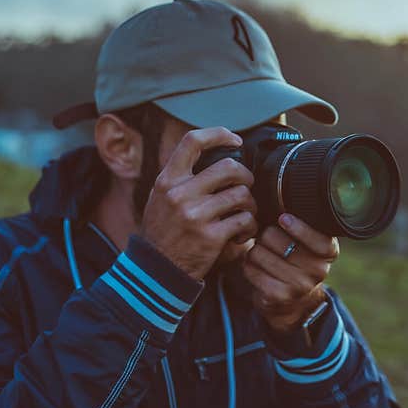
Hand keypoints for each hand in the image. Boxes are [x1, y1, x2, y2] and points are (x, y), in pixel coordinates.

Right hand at [140, 127, 258, 280]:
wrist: (157, 272)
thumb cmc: (164, 233)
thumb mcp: (160, 198)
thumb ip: (181, 178)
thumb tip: (213, 155)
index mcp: (167, 180)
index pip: (192, 141)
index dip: (218, 134)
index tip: (236, 140)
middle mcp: (180, 194)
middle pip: (229, 167)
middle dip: (246, 176)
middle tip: (246, 187)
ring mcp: (195, 215)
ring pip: (241, 195)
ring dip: (250, 205)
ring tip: (245, 214)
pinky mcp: (211, 237)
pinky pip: (245, 220)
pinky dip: (250, 227)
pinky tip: (243, 234)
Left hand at [242, 213, 339, 332]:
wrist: (295, 302)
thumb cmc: (297, 260)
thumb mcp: (308, 243)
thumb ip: (301, 224)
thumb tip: (278, 204)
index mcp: (329, 252)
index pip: (317, 239)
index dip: (298, 227)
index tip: (283, 218)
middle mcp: (318, 270)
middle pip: (277, 239)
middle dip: (266, 235)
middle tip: (268, 240)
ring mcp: (299, 286)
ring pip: (260, 253)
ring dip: (255, 250)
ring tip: (262, 254)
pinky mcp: (279, 296)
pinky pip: (251, 269)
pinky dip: (248, 265)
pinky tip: (256, 267)